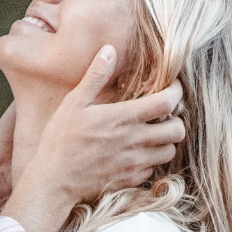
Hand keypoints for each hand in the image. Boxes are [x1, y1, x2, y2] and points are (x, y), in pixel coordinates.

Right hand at [2, 46, 185, 231]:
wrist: (53, 181)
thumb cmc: (60, 140)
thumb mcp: (74, 103)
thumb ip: (95, 76)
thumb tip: (109, 50)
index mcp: (122, 118)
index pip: (166, 102)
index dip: (176, 92)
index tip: (172, 88)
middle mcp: (134, 141)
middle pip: (178, 130)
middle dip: (175, 120)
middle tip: (163, 116)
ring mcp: (134, 163)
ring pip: (170, 152)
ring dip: (166, 142)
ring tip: (152, 135)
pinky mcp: (130, 180)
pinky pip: (154, 170)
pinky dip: (151, 161)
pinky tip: (136, 154)